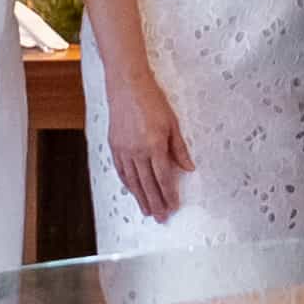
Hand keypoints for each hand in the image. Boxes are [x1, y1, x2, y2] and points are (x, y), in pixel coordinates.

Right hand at [105, 61, 193, 217]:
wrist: (127, 86)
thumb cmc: (152, 100)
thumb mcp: (172, 123)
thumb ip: (179, 148)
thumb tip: (188, 168)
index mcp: (154, 145)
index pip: (163, 177)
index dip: (168, 194)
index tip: (173, 206)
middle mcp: (137, 151)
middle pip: (147, 184)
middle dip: (155, 202)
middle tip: (160, 217)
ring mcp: (124, 150)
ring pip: (133, 181)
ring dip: (140, 198)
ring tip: (147, 211)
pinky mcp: (114, 146)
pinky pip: (121, 171)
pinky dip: (128, 184)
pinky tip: (132, 191)